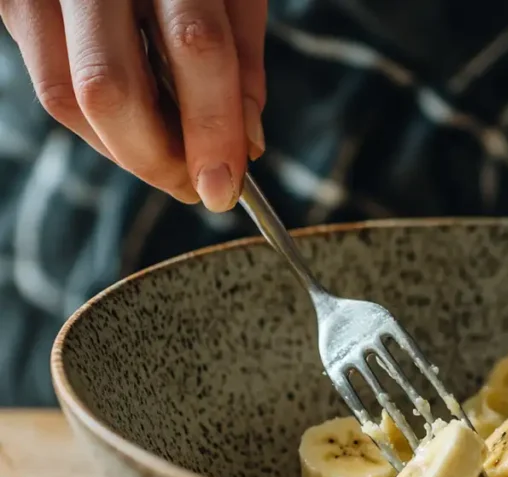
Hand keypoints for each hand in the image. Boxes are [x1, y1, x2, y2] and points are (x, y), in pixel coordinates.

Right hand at [0, 0, 266, 210]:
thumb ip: (242, 61)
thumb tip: (245, 144)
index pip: (195, 45)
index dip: (213, 127)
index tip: (225, 187)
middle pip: (110, 87)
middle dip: (158, 158)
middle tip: (195, 185)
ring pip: (67, 97)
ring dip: (125, 150)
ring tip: (172, 157)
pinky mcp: (12, 0)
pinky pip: (48, 85)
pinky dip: (97, 123)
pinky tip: (137, 124)